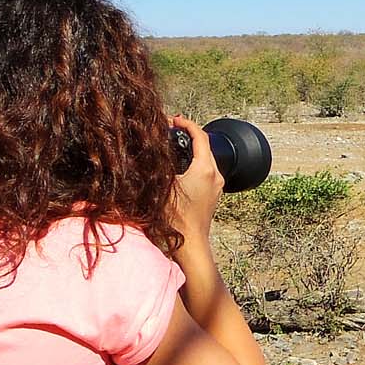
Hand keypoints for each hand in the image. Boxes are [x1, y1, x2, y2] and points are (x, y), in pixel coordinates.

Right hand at [167, 116, 222, 239]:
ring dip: (191, 151)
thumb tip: (148, 149)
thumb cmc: (176, 220)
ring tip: (174, 147)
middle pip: (205, 147)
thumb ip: (157, 166)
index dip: (187, 124)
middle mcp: (215, 176)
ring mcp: (216, 187)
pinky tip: (179, 168)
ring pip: (205, 160)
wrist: (190, 245)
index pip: (200, 137)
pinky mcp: (212, 195)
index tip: (175, 119)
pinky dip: (194, 165)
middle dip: (189, 136)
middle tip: (172, 131)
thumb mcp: (162, 187)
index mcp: (205, 169)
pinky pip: (205, 173)